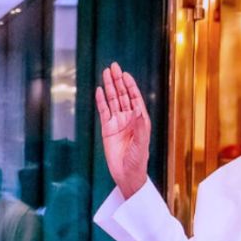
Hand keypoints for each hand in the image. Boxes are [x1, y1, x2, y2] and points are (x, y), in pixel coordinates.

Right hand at [95, 62, 151, 198]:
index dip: (130, 85)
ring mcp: (117, 123)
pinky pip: (103, 112)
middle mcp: (129, 118)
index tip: (125, 74)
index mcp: (140, 119)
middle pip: (123, 95)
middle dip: (118, 81)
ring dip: (109, 87)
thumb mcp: (142, 142)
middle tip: (114, 67)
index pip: (135, 97)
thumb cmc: (138, 160)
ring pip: (113, 101)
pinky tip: (99, 91)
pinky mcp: (107, 129)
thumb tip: (136, 107)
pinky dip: (101, 101)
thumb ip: (139, 124)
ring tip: (106, 73)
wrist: (127, 174)